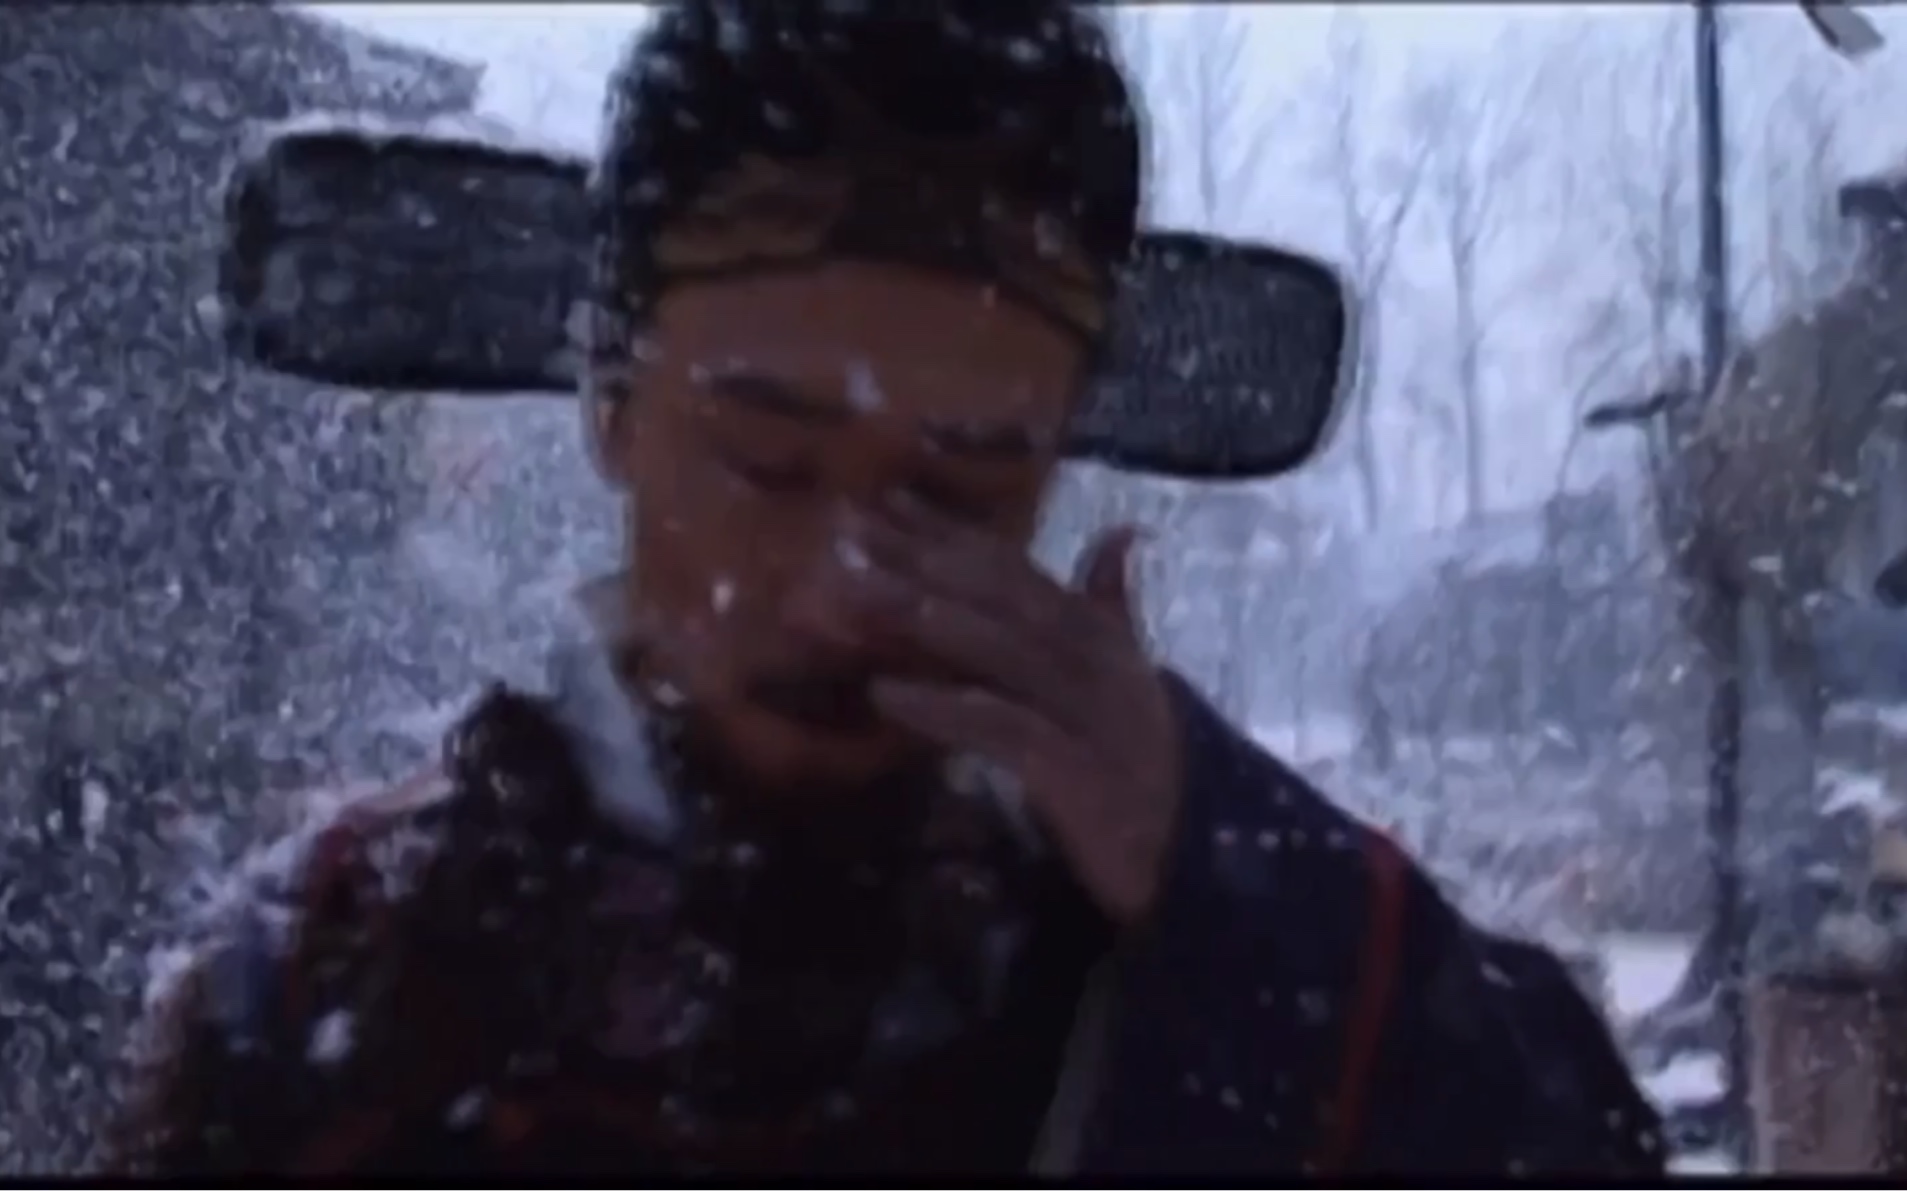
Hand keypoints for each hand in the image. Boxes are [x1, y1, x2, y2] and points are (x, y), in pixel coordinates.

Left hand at [847, 497, 1181, 927]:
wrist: (1197, 854)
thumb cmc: (1145, 766)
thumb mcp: (1125, 677)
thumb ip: (1110, 605)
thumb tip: (1120, 534)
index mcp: (1097, 634)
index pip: (1014, 569)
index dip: (951, 532)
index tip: (886, 498)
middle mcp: (1092, 657)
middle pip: (997, 594)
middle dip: (922, 558)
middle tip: (849, 530)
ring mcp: (1084, 710)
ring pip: (999, 648)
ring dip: (926, 616)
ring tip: (861, 590)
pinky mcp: (1073, 767)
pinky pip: (999, 725)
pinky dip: (942, 706)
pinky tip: (887, 694)